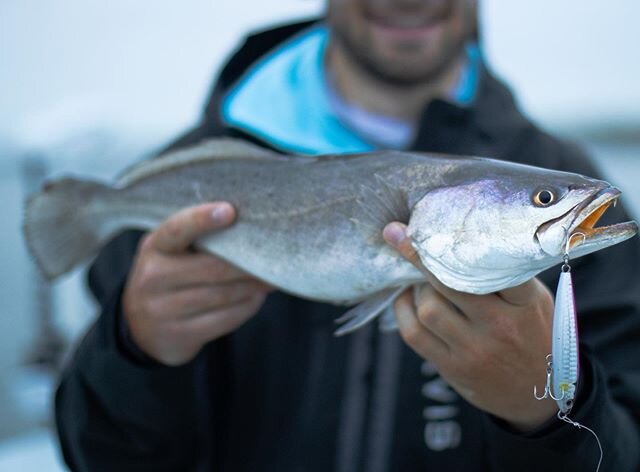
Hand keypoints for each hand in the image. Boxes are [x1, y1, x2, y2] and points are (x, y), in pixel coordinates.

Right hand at [122, 202, 271, 365]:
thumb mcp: (170, 252)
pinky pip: (224, 320)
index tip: (230, 211)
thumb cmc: (169, 276)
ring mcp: (163, 310)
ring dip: (254, 286)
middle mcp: (153, 278)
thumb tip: (249, 227)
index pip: (177, 229)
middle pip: (213, 268)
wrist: (141, 327)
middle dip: (248, 263)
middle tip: (277, 255)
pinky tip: (257, 297)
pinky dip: (247, 307)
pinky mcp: (180, 336)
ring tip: (273, 277)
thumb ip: (197, 239)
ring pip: (223, 295)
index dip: (202, 219)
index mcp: (154, 248)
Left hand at [383, 222, 557, 430]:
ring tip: (418, 279)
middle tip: (402, 236)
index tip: (431, 222)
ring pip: (428, 308)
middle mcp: (500, 328)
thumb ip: (506, 276)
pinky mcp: (452, 368)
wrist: (539, 394)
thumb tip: (460, 240)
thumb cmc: (535, 335)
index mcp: (526, 305)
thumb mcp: (536, 302)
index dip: (459, 242)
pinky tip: (406, 298)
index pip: (493, 267)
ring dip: (416, 288)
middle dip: (419, 256)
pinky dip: (403, 310)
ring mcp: (474, 351)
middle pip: (449, 284)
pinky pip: (414, 333)